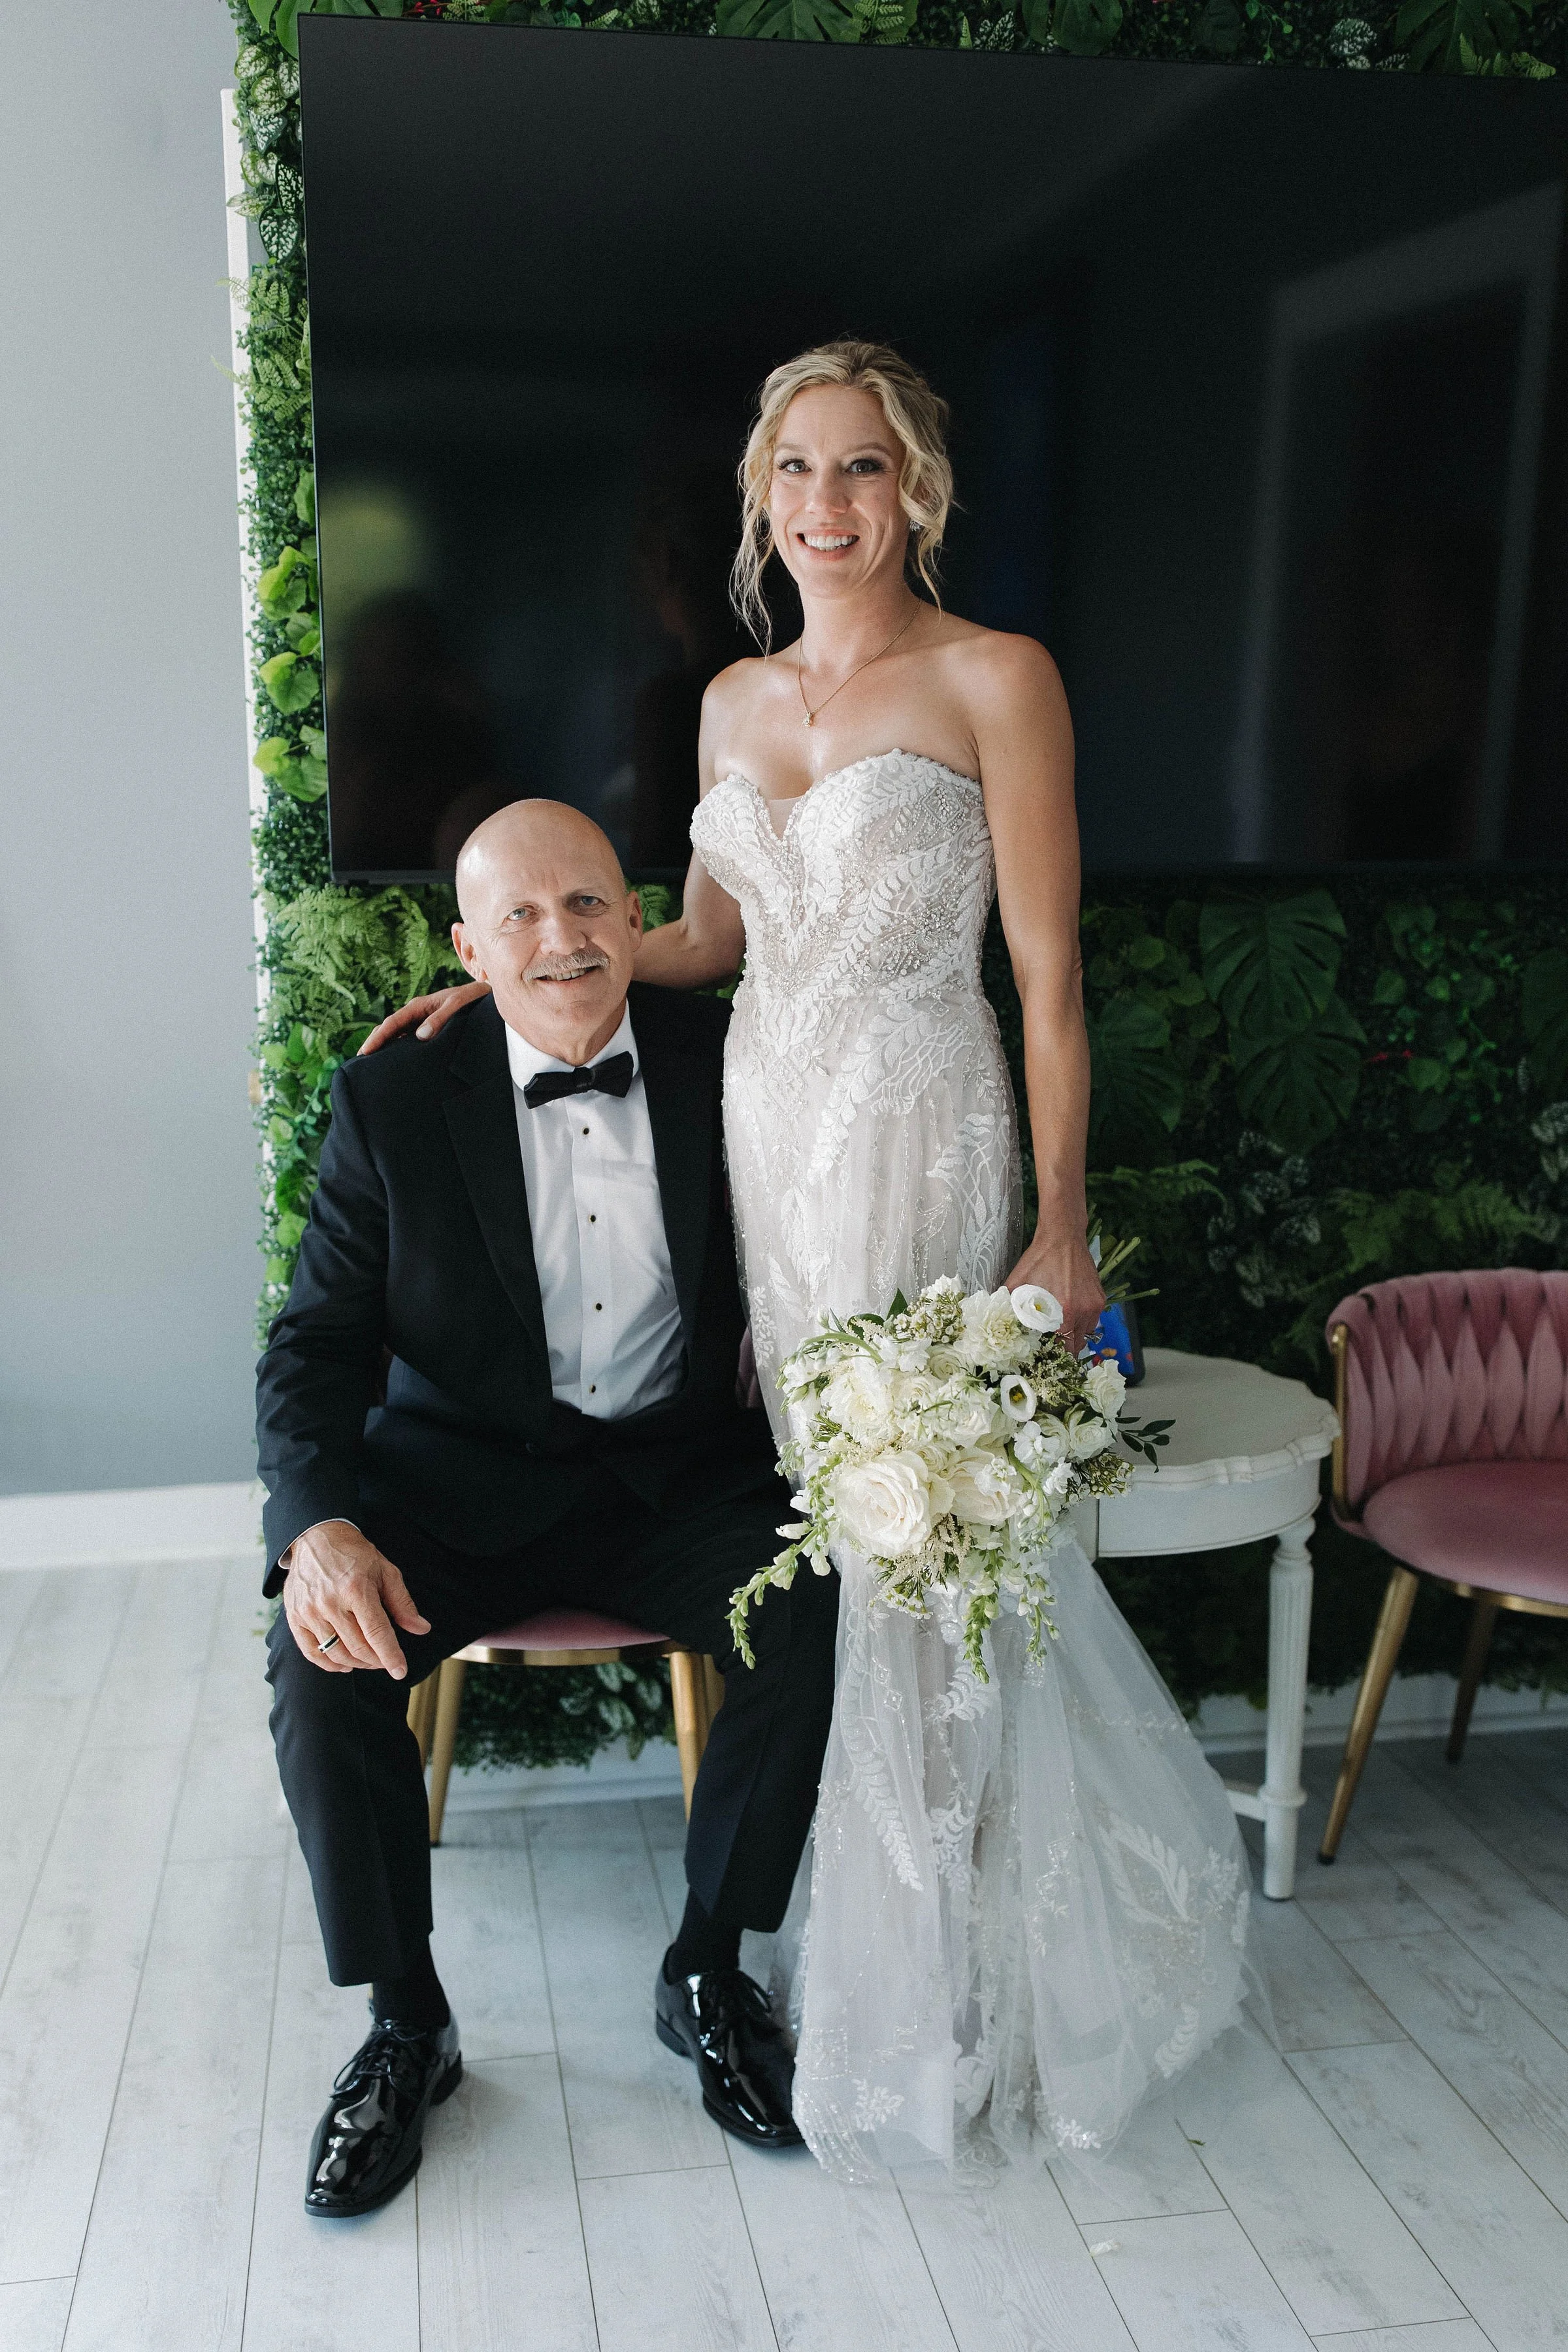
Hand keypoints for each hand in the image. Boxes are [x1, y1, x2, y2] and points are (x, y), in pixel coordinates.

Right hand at [281, 1520, 430, 1677]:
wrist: (316, 1536)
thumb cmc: (354, 1554)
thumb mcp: (385, 1571)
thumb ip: (402, 1603)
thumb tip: (421, 1629)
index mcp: (356, 1589)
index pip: (377, 1633)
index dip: (391, 1656)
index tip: (400, 1671)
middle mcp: (330, 1603)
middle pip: (358, 1648)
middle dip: (376, 1661)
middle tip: (385, 1660)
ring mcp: (309, 1611)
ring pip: (336, 1654)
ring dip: (356, 1664)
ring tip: (368, 1660)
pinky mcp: (294, 1616)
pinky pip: (312, 1653)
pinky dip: (329, 1665)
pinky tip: (344, 1664)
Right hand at [358, 980, 490, 1055]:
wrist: (484, 996)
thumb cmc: (471, 998)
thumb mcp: (456, 1006)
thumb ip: (439, 1019)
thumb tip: (421, 1036)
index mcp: (418, 1007)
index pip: (392, 1023)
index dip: (378, 1038)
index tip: (365, 1052)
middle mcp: (416, 1015)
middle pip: (389, 1031)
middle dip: (375, 1044)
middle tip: (360, 1063)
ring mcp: (421, 1023)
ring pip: (398, 1037)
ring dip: (385, 1049)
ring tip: (373, 1067)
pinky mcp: (428, 1031)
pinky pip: (409, 1041)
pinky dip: (399, 1051)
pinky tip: (396, 1063)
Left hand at [1005, 1229, 1105, 1357]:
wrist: (1063, 1236)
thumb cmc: (1039, 1258)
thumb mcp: (1017, 1283)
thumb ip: (1009, 1305)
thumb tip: (999, 1323)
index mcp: (1065, 1311)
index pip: (1065, 1348)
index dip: (1055, 1356)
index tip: (1046, 1357)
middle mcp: (1084, 1311)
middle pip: (1077, 1345)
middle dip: (1064, 1349)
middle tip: (1051, 1348)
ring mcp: (1095, 1305)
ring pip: (1086, 1333)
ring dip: (1074, 1336)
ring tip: (1059, 1333)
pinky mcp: (1100, 1298)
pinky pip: (1093, 1320)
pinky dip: (1082, 1323)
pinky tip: (1069, 1316)